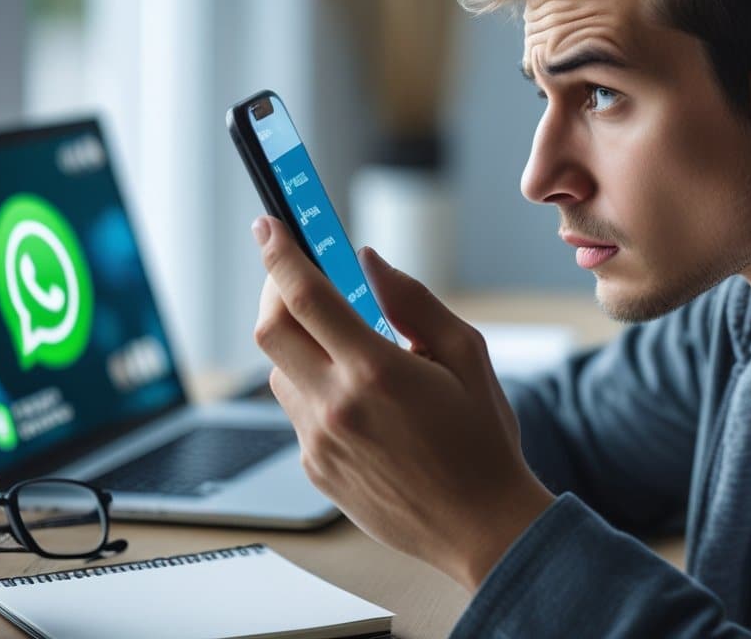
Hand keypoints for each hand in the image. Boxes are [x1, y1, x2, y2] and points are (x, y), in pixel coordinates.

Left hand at [251, 216, 554, 589]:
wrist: (481, 526)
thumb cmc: (482, 440)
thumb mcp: (466, 355)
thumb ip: (413, 301)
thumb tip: (370, 262)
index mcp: (375, 371)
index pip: (306, 295)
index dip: (280, 252)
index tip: (268, 224)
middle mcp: (336, 407)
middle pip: (270, 329)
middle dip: (275, 289)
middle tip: (298, 275)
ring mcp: (319, 443)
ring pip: (280, 371)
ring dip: (299, 343)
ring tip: (345, 346)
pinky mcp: (315, 469)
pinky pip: (297, 412)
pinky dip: (314, 387)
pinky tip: (359, 400)